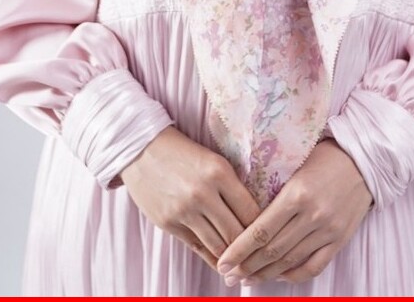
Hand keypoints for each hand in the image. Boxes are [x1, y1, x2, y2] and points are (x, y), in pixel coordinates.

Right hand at [120, 127, 261, 270]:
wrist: (142, 148)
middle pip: (237, 233)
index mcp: (219, 172)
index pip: (251, 211)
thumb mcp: (213, 160)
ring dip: (232, 258)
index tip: (271, 236)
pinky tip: (223, 263)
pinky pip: (198, 248)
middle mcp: (203, 193)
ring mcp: (184, 211)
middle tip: (262, 257)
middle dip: (251, 248)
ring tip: (245, 265)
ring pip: (218, 246)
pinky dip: (213, 258)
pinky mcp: (169, 223)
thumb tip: (256, 215)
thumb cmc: (184, 153)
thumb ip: (232, 186)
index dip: (264, 227)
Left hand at [216, 138, 372, 285]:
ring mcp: (327, 230)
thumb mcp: (295, 165)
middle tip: (228, 274)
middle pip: (272, 251)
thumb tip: (244, 211)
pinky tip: (278, 276)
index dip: (239, 250)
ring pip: (290, 262)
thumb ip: (274, 190)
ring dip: (265, 274)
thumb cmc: (324, 155)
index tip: (223, 261)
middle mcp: (312, 216)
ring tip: (247, 279)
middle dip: (246, 266)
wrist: (364, 159)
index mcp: (296, 194)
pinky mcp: (340, 239)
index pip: (260, 231)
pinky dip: (293, 275)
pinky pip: (313, 266)